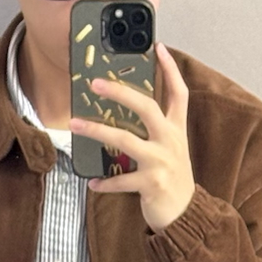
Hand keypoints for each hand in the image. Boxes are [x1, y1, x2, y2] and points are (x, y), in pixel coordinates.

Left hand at [71, 42, 194, 231]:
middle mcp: (170, 141)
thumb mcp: (171, 148)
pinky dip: (104, 182)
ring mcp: (161, 162)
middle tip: (95, 83)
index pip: (178, 92)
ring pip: (125, 140)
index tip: (158, 46)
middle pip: (147, 108)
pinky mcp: (151, 185)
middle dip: (121, 93)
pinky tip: (92, 182)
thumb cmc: (172, 177)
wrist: (186, 214)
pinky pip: (121, 180)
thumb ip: (156, 129)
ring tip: (75, 124)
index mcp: (176, 129)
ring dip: (97, 131)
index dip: (170, 69)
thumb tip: (126, 110)